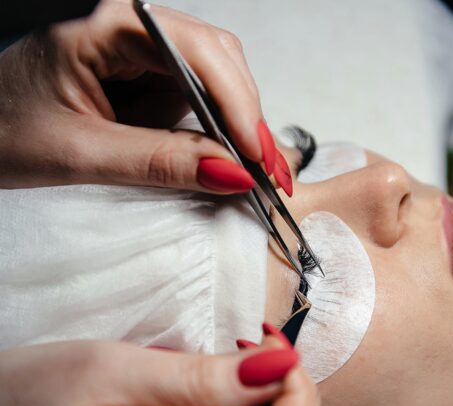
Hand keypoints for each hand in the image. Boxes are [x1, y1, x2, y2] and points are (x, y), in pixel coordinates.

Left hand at [0, 0, 277, 191]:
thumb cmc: (0, 131)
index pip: (197, 51)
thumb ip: (159, 162)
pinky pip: (196, 103)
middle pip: (218, 61)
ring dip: (236, 128)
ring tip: (252, 172)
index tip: (257, 156)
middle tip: (266, 171)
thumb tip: (231, 174)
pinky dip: (216, 135)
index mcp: (108, 25)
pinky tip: (225, 159)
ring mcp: (142, 58)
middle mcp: (132, 32)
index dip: (237, 104)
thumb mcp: (81, 153)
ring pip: (215, 82)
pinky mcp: (145, 84)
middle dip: (246, 118)